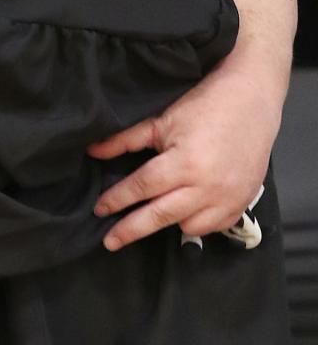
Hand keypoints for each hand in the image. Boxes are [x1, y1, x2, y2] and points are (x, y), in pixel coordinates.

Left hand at [88, 65, 278, 249]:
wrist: (251, 103)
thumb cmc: (203, 107)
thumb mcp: (161, 121)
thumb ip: (126, 140)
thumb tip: (93, 152)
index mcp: (185, 163)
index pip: (142, 187)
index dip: (117, 199)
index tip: (99, 209)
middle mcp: (207, 187)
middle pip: (160, 216)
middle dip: (131, 229)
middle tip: (108, 241)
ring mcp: (227, 199)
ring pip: (187, 227)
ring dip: (166, 222)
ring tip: (150, 214)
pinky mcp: (242, 204)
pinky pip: (212, 228)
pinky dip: (195, 223)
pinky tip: (182, 212)